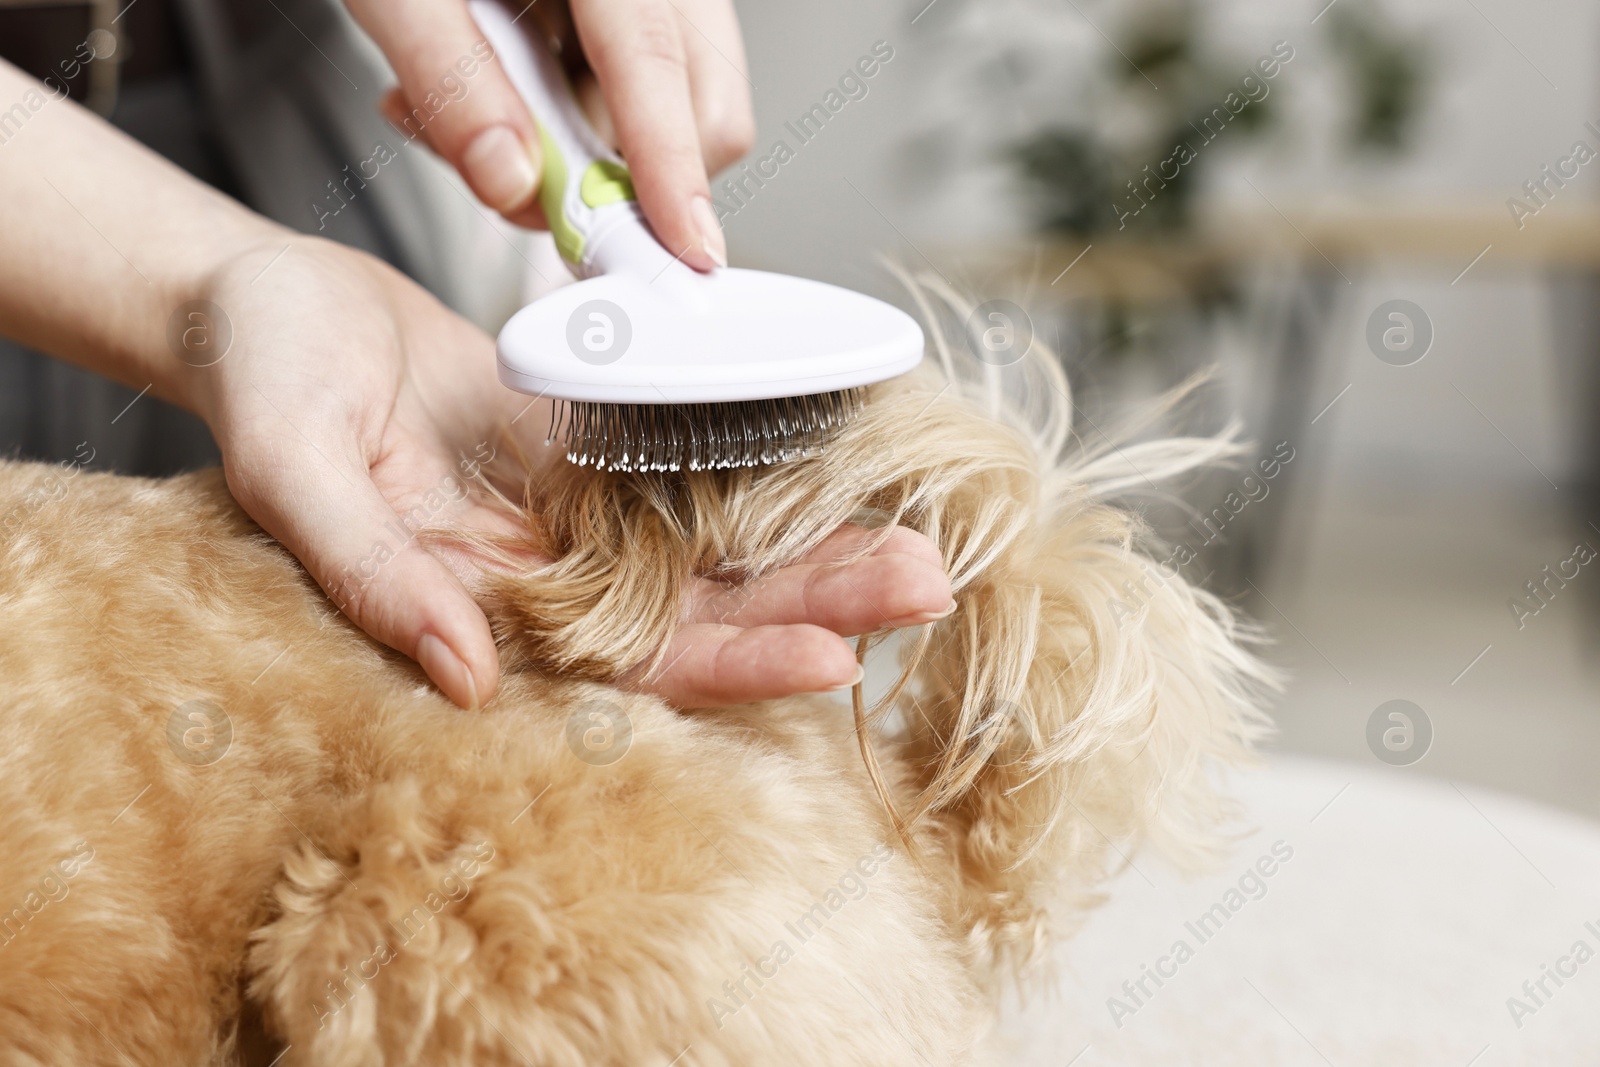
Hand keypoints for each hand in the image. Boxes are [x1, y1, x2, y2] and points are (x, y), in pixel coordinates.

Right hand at [182, 238, 951, 708]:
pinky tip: (841, 474)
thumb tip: (466, 676)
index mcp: (481, 603)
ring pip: (714, 549)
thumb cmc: (264, 379)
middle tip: (923, 590)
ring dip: (810, 549)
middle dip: (812, 605)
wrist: (273, 303)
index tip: (831, 658)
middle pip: (699, 613)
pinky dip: (766, 476)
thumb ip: (375, 572)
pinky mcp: (594, 448)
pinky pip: (694, 469)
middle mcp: (546, 576)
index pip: (625, 663)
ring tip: (913, 546)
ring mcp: (578, 511)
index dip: (726, 666)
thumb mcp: (293, 470)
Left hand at [347, 0, 754, 270]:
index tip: (685, 245)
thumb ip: (450, 82)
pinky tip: (512, 100)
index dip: (670, 165)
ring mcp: (664, 2)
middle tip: (525, 187)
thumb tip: (511, 182)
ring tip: (489, 119)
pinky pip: (643, 108)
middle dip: (625, 178)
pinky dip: (579, 134)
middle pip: (702, 106)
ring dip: (587, 158)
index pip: (654, 60)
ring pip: (679, 121)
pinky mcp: (647, 27)